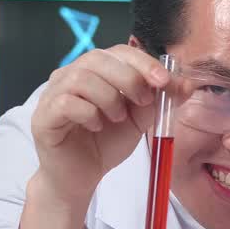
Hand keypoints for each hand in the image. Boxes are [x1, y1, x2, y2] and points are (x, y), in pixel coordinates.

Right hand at [29, 44, 170, 209]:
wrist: (81, 177)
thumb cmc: (105, 143)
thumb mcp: (140, 120)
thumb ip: (159, 100)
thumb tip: (185, 82)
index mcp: (96, 71)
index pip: (119, 52)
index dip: (143, 62)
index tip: (164, 80)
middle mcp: (70, 75)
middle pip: (98, 58)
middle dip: (129, 78)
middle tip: (143, 102)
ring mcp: (53, 93)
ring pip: (81, 77)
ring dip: (108, 97)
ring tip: (118, 118)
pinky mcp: (43, 116)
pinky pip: (65, 102)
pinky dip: (88, 113)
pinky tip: (97, 126)